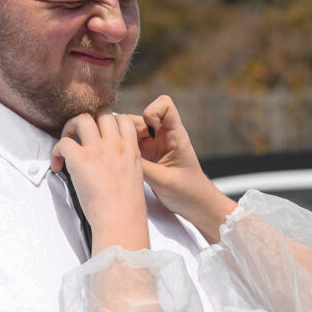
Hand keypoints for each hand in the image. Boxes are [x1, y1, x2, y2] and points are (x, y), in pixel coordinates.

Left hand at [51, 112, 149, 253]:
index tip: (101, 133)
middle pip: (102, 115)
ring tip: (67, 143)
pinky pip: (63, 143)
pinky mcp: (80, 159)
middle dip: (90, 122)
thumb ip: (123, 164)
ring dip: (71, 128)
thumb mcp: (134, 178)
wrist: (121, 220)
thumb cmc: (127, 208)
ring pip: (81, 119)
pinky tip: (58, 165)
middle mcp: (115, 145)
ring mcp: (97, 150)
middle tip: (80, 136)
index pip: (123, 119)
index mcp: (131, 149)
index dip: (110, 122)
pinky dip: (56, 151)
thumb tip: (108, 165)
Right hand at [125, 95, 236, 241]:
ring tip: (116, 158)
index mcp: (175, 135)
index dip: (152, 112)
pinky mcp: (144, 156)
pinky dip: (119, 152)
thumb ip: (142, 168)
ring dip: (120, 142)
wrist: (195, 206)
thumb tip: (116, 157)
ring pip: (128, 131)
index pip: (164, 105)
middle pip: (137, 118)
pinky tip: (117, 164)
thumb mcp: (164, 181)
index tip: (149, 133)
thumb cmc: (188, 192)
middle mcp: (162, 136)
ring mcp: (152, 145)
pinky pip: (127, 146)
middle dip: (126, 130)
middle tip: (122, 150)